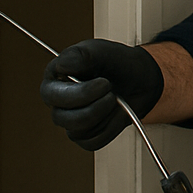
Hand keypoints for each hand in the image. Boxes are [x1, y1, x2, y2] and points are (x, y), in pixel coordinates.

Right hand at [40, 39, 163, 150]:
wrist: (140, 78)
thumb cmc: (116, 62)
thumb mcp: (100, 51)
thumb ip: (80, 55)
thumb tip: (61, 65)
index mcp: (54, 79)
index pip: (52, 96)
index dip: (80, 93)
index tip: (104, 82)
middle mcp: (58, 103)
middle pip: (63, 118)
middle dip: (94, 107)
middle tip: (112, 92)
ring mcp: (70, 121)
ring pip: (79, 131)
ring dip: (104, 115)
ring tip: (115, 98)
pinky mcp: (85, 136)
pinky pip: (94, 141)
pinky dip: (110, 127)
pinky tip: (116, 112)